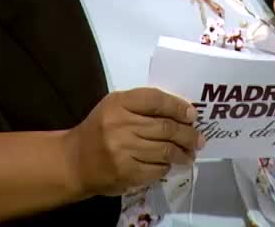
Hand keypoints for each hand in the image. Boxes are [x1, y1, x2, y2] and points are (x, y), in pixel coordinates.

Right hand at [63, 88, 204, 196]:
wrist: (75, 161)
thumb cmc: (99, 129)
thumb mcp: (115, 107)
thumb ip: (143, 105)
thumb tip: (182, 112)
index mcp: (118, 103)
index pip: (156, 100)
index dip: (178, 107)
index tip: (192, 115)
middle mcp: (120, 125)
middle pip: (166, 127)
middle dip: (188, 134)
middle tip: (199, 139)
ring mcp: (123, 151)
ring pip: (166, 150)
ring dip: (183, 153)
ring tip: (190, 154)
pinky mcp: (126, 173)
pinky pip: (157, 169)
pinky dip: (167, 167)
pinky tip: (169, 165)